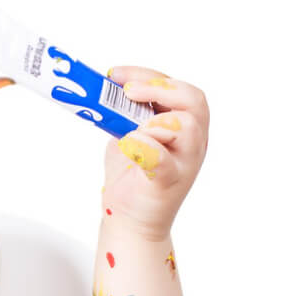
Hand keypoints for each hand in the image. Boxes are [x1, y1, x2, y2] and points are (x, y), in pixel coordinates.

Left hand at [101, 67, 208, 240]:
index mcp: (185, 125)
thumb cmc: (132, 176)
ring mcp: (185, 163)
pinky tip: (127, 144)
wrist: (130, 220)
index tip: (115, 74)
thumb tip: (101, 89)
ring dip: (152, 121)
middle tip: (126, 91)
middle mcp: (193, 142)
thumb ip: (125, 113)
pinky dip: (144, 147)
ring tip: (129, 131)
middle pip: (193, 100)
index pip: (178, 88)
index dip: (148, 76)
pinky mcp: (169, 182)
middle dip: (158, 88)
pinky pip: (163, 159)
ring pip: (186, 125)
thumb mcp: (127, 134)